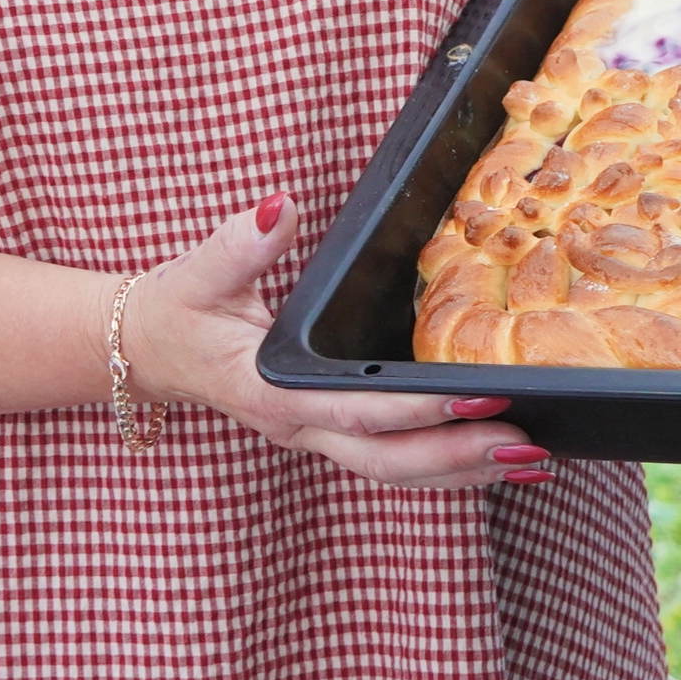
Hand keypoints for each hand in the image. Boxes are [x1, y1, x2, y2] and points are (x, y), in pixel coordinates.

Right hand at [125, 197, 547, 490]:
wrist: (147, 350)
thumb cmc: (175, 311)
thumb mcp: (197, 273)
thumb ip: (238, 244)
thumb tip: (275, 208)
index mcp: (271, 393)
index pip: (355, 412)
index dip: (416, 410)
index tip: (475, 398)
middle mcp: (299, 427)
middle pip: (388, 462)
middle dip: (459, 458)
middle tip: (526, 444)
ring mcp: (316, 436)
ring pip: (397, 471)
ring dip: (464, 470)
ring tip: (533, 458)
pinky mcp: (329, 431)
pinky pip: (393, 458)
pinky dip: (446, 463)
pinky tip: (494, 455)